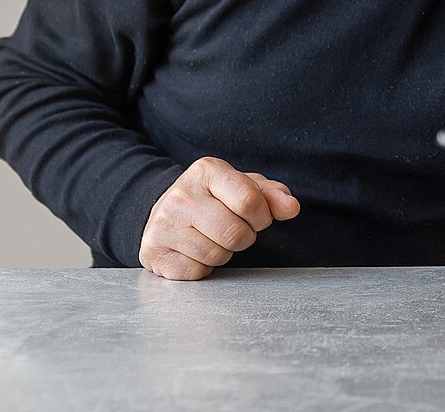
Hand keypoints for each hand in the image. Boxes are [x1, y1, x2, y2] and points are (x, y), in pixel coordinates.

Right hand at [139, 157, 300, 279]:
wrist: (165, 210)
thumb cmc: (214, 199)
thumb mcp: (246, 187)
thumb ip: (273, 196)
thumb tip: (291, 208)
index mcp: (207, 171)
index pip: (249, 201)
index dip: (261, 216)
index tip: (256, 216)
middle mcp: (181, 195)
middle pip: (235, 233)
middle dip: (244, 237)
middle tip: (233, 229)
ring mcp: (163, 224)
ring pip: (216, 255)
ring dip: (223, 252)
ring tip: (211, 237)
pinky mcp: (153, 251)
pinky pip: (197, 272)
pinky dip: (203, 267)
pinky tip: (194, 250)